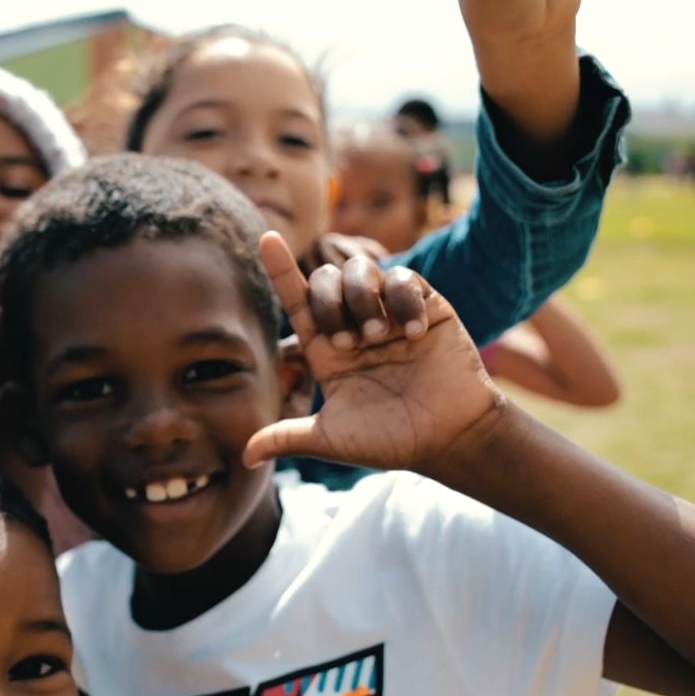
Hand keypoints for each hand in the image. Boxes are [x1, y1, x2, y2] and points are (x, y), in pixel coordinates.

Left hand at [244, 231, 498, 471]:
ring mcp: (390, 314)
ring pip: (362, 271)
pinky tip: (414, 335)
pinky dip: (404, 301)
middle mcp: (356, 325)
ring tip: (379, 338)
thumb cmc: (391, 441)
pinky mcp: (427, 307)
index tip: (267, 238)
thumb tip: (245, 457)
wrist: (448, 439)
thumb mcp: (330, 438)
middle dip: (329, 303)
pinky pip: (405, 279)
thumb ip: (286, 437)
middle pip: (325, 279)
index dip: (281, 269)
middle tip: (349, 343)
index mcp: (328, 350)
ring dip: (362, 300)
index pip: (298, 301)